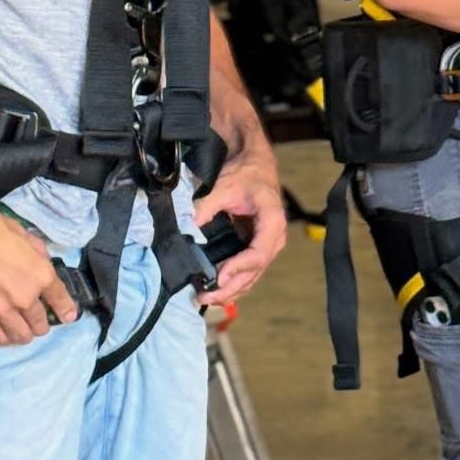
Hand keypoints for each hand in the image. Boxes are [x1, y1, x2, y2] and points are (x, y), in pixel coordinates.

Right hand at [0, 196, 78, 345]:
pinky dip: (5, 337)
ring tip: (23, 327)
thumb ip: (38, 255)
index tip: (69, 316)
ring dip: (25, 333)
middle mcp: (25, 297)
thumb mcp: (24, 235)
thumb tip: (42, 265)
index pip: (61, 301)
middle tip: (39, 317)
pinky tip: (5, 331)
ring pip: (21, 337)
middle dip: (43, 323)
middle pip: (41, 325)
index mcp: (40, 274)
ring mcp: (1, 310)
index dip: (67, 310)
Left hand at [193, 149, 287, 307]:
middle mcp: (274, 239)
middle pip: (254, 272)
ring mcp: (267, 246)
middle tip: (204, 296)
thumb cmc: (245, 172)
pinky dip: (232, 283)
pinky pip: (247, 271)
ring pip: (251, 276)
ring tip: (205, 297)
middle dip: (229, 288)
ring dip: (230, 290)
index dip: (238, 269)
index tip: (218, 277)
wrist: (255, 162)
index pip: (257, 254)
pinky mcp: (256, 247)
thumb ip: (205, 207)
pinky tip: (215, 291)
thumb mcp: (225, 186)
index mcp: (272, 222)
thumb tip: (186, 228)